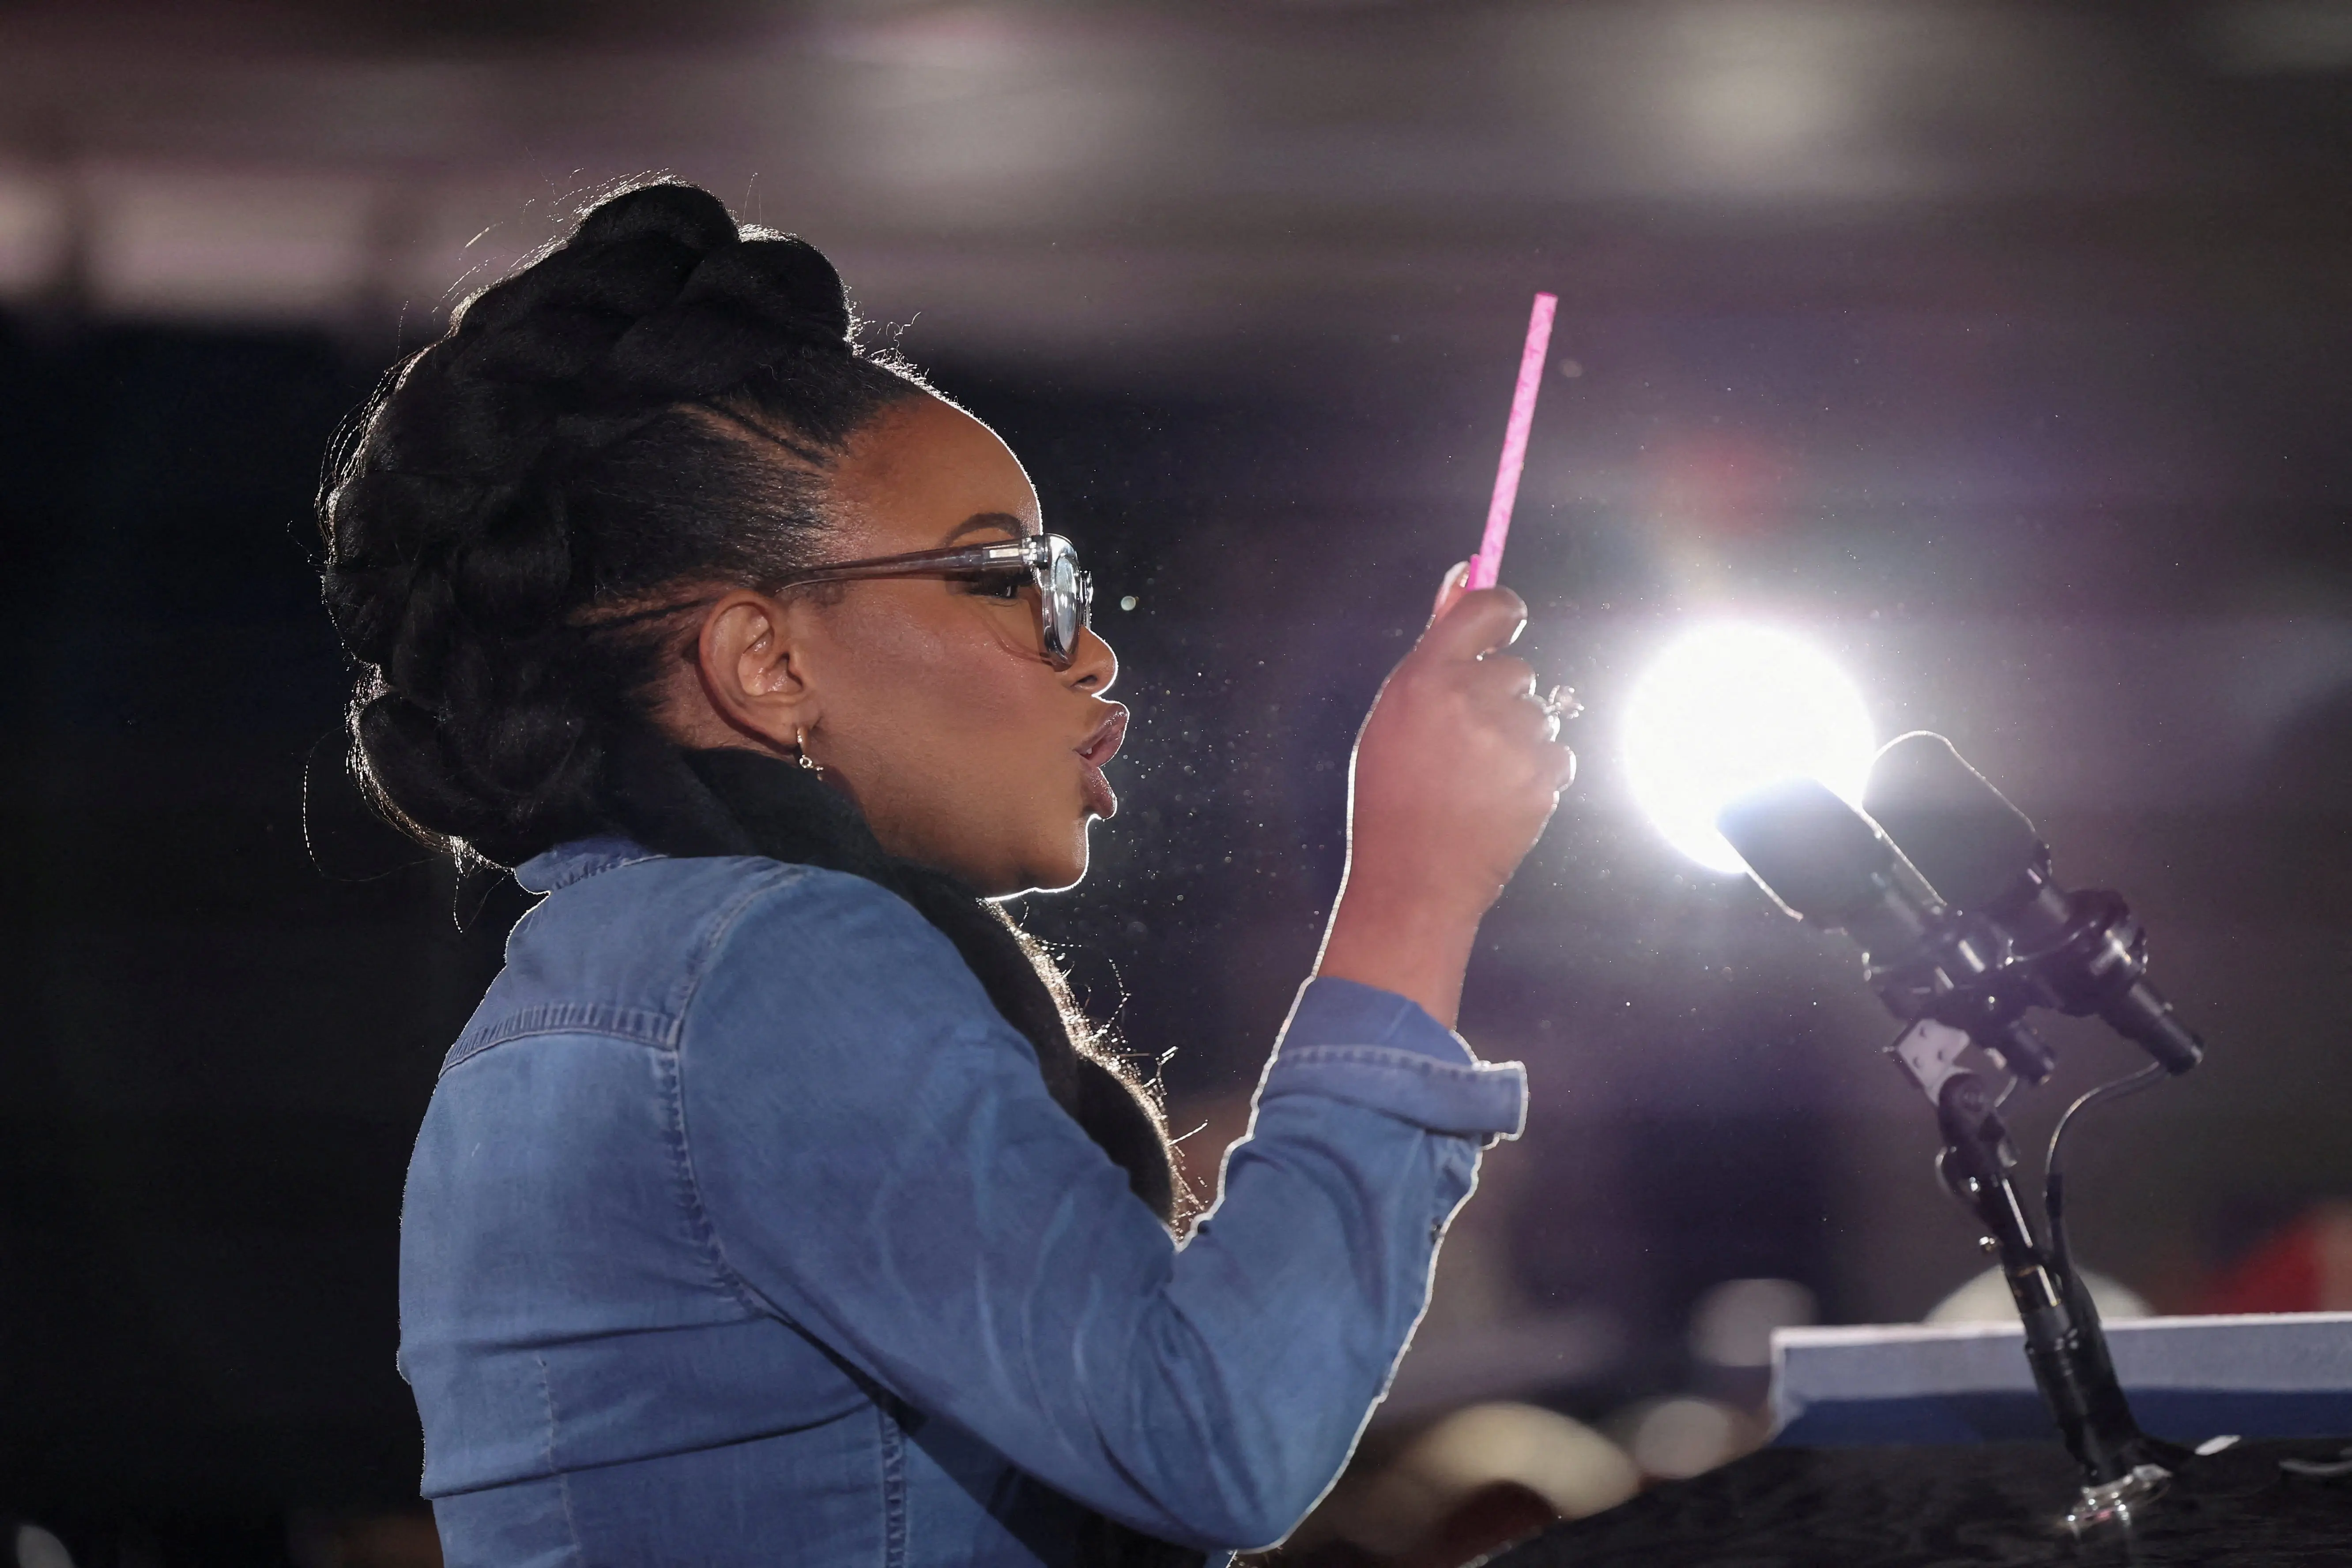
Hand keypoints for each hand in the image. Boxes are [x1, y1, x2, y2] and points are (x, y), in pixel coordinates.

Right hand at [1315, 563, 1576, 1026]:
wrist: (1414, 883)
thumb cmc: (1394, 796)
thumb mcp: (1395, 715)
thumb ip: (1436, 643)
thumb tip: (1465, 570)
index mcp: (1425, 679)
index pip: (1487, 607)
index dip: (1501, 612)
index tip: (1503, 625)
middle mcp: (1470, 701)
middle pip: (1515, 669)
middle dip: (1499, 699)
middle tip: (1464, 745)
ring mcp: (1511, 740)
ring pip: (1538, 713)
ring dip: (1518, 740)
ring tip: (1478, 781)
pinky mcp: (1544, 776)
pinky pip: (1556, 753)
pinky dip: (1536, 774)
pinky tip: (1499, 799)